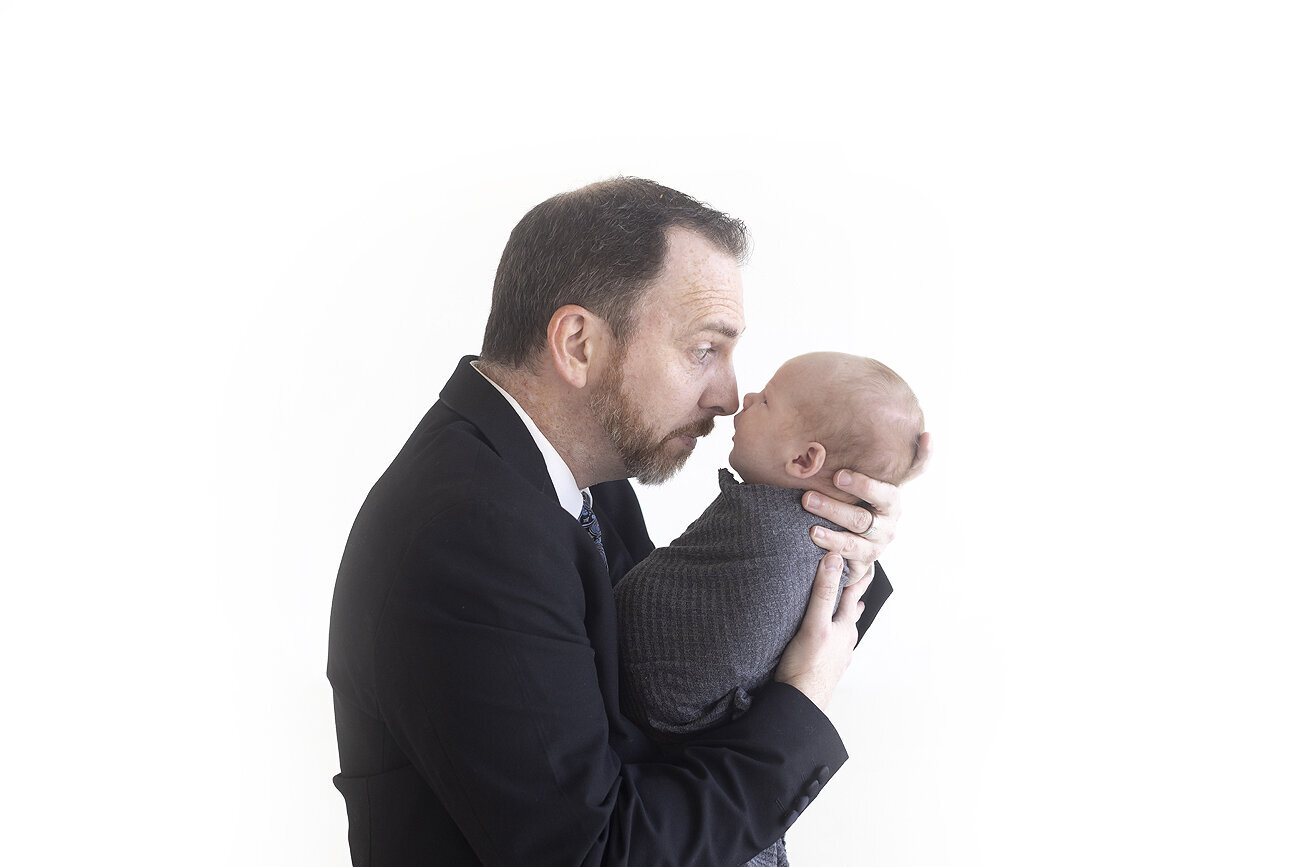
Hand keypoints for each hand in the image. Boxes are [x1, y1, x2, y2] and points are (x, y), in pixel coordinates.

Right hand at [774, 552, 872, 710]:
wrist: (800, 704)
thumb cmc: (806, 667)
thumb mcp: (815, 624)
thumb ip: (824, 593)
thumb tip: (834, 560)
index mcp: (844, 628)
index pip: (852, 595)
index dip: (856, 578)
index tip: (864, 565)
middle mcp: (844, 641)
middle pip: (850, 613)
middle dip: (852, 598)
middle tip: (856, 584)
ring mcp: (837, 656)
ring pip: (842, 631)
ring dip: (842, 618)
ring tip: (845, 610)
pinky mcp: (825, 667)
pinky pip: (832, 645)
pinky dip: (831, 636)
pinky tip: (827, 641)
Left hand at [802, 432, 930, 581]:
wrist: (864, 537)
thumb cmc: (867, 499)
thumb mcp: (879, 479)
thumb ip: (905, 460)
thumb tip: (928, 435)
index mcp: (891, 501)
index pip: (882, 493)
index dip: (864, 486)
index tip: (838, 476)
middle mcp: (886, 525)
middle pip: (861, 519)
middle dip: (834, 508)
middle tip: (807, 498)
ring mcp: (875, 548)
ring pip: (853, 543)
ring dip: (831, 537)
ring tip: (811, 531)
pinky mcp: (862, 566)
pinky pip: (849, 565)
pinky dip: (834, 558)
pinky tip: (819, 554)